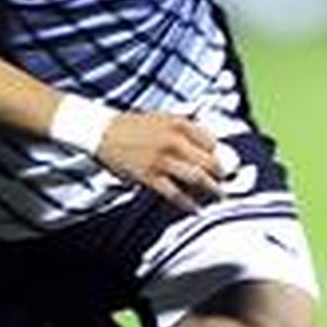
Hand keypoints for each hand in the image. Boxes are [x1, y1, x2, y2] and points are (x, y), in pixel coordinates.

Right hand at [97, 111, 223, 213]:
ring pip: (196, 177)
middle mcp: (173, 141)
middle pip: (208, 160)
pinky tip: (195, 208)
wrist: (100, 132)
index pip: (210, 139)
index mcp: (178, 124)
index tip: (223, 158)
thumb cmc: (130, 125)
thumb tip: (204, 142)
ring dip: (211, 188)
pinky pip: (174, 193)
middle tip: (226, 179)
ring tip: (219, 195)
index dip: (219, 151)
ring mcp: (162, 160)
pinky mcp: (150, 176)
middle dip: (221, 172)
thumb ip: (183, 128)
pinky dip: (187, 203)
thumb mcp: (161, 118)